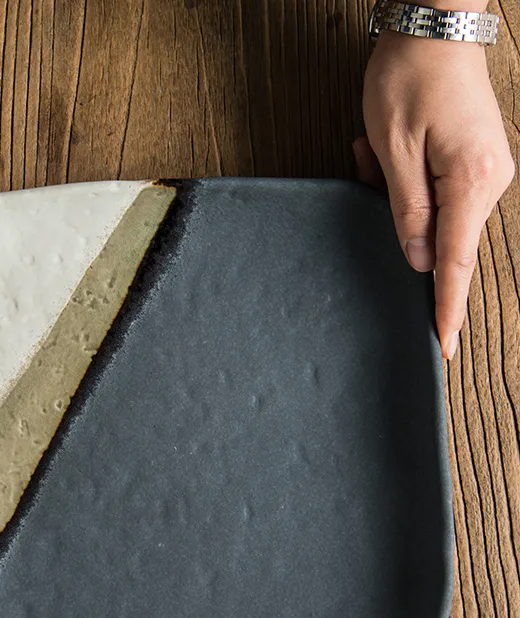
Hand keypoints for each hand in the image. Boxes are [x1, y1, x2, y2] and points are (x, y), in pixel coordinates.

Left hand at [359, 29, 513, 357]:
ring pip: (427, 213)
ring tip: (372, 147)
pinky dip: (398, 177)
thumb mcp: (394, 151)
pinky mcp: (469, 161)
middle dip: (393, 216)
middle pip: (436, 237)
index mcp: (472, 182)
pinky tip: (380, 148)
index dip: (446, 308)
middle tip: (369, 164)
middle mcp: (488, 181)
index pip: (455, 264)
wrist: (434, 21)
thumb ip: (406, 212)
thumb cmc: (410, 78)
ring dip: (390, 189)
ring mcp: (481, 171)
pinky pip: (429, 190)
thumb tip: (417, 260)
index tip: (444, 345)